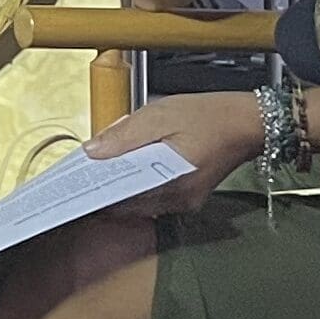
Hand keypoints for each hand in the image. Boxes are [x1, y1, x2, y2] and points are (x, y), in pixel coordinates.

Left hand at [83, 91, 265, 214]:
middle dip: (103, 191)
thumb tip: (92, 151)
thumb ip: (124, 135)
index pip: (122, 198)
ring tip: (96, 173)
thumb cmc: (208, 115)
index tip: (72, 186)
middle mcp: (179, 200)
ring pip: (139, 203)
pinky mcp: (188, 197)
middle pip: (128, 204)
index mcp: (172, 182)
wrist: (247, 122)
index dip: (95, 192)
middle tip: (78, 178)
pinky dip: (136, 187)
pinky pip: (153, 198)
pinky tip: (124, 171)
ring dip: (118, 190)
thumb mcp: (160, 115)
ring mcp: (184, 202)